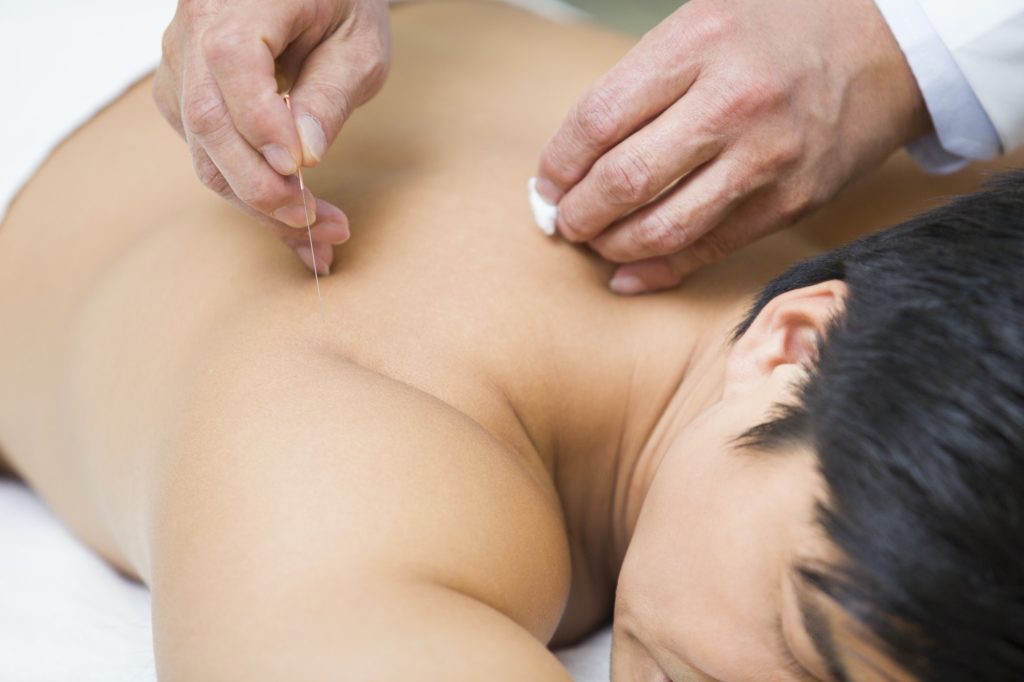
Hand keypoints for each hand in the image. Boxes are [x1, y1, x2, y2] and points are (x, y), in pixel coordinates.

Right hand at [154, 0, 390, 274]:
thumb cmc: (341, 6)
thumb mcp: (358, 45)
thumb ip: (329, 94)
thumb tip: (303, 157)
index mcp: (234, 1)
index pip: (230, 62)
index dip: (262, 125)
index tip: (304, 171)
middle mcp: (191, 31)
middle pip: (208, 121)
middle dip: (264, 188)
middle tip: (324, 226)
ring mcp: (180, 67)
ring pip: (204, 153)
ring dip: (261, 205)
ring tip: (321, 239)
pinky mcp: (183, 98)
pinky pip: (208, 156)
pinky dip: (250, 194)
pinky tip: (292, 223)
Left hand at [535, 0, 928, 292]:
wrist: (888, 45)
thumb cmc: (781, 29)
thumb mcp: (704, 22)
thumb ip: (643, 82)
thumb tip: (576, 154)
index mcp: (698, 43)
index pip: (598, 120)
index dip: (558, 163)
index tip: (547, 181)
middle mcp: (731, 102)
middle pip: (623, 181)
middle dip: (577, 213)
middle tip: (564, 219)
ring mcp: (765, 158)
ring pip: (662, 227)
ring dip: (612, 245)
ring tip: (594, 241)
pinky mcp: (790, 203)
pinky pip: (708, 250)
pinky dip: (658, 271)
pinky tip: (629, 274)